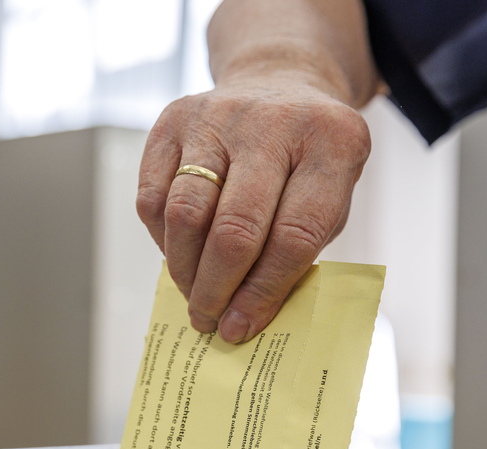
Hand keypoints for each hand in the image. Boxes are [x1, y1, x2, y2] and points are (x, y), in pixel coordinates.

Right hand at [136, 74, 371, 342]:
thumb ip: (298, 253)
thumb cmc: (307, 162)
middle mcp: (273, 122)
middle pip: (235, 228)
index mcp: (332, 143)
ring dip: (184, 270)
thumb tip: (243, 316)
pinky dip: (163, 240)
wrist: (279, 85)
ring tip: (192, 297)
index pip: (295, 234)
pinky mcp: (174, 120)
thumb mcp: (330, 199)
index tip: (242, 326)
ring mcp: (218, 116)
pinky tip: (180, 257)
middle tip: (209, 320)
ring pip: (185, 213)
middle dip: (217, 288)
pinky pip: (153, 197)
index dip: (264, 291)